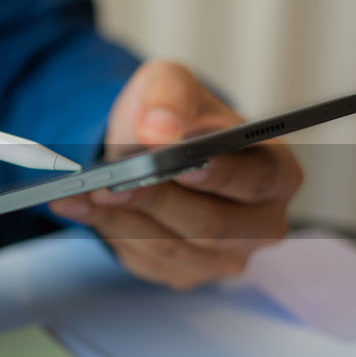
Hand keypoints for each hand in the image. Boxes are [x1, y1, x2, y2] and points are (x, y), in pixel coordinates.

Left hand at [49, 60, 302, 288]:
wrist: (151, 146)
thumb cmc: (177, 116)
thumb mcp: (171, 84)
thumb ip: (169, 99)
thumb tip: (158, 131)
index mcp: (278, 173)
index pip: (256, 180)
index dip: (221, 175)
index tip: (185, 167)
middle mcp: (261, 223)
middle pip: (210, 224)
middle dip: (156, 201)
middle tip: (113, 184)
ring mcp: (224, 256)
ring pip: (171, 247)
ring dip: (121, 220)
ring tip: (81, 194)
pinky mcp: (185, 272)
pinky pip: (146, 261)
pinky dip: (108, 231)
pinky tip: (78, 207)